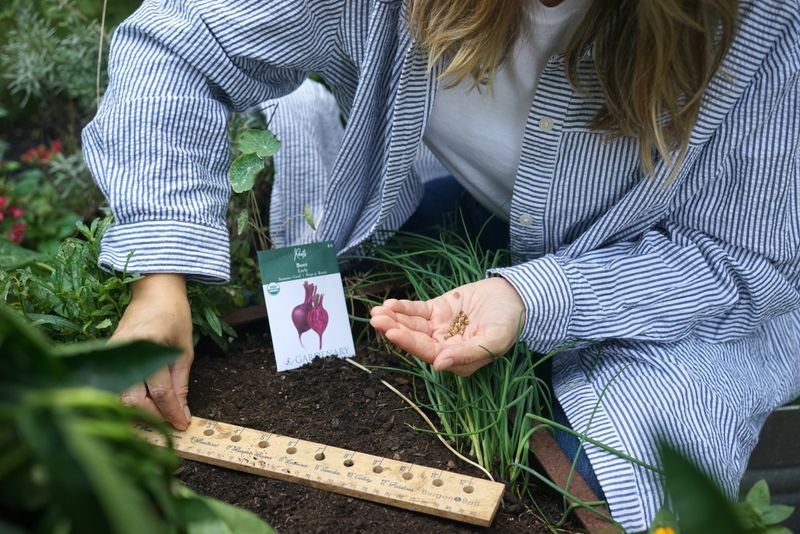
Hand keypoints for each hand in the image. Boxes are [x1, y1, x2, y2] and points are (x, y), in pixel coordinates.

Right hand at [112, 274, 193, 429]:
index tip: (182, 425)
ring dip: (137, 411)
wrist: (153, 291)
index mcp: (150, 345)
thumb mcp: (184, 348)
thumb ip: (181, 382)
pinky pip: (115, 384)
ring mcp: (112, 353)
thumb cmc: (174, 315)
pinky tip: (143, 404)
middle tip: (168, 424)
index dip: (171, 412)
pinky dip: (128, 399)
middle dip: (151, 416)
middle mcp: (126, 351)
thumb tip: (181, 414)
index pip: (159, 390)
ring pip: (119, 395)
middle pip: (132, 398)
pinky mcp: (107, 356)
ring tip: (156, 416)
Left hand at [370, 277, 524, 375]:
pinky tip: (390, 304)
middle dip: (396, 330)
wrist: (515, 297)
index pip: (429, 353)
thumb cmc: (509, 323)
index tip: (393, 333)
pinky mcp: (437, 310)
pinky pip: (417, 310)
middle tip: (377, 321)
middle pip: (415, 339)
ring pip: (412, 325)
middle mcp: (444, 346)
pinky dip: (403, 308)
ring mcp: (439, 328)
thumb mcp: (494, 340)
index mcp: (457, 360)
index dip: (410, 343)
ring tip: (376, 313)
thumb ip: (468, 354)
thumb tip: (440, 365)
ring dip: (394, 319)